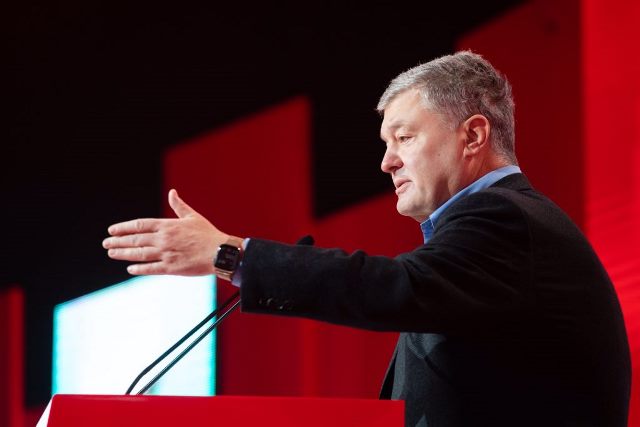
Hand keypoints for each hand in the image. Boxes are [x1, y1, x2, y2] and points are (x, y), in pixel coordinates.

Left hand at [103, 189, 234, 275]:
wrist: (219, 252)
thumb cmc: (208, 234)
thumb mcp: (192, 216)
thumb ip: (179, 206)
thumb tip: (172, 192)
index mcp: (167, 225)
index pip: (140, 225)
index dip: (123, 227)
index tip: (112, 230)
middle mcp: (163, 239)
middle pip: (135, 239)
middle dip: (118, 241)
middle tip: (106, 243)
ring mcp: (166, 254)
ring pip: (139, 254)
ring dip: (123, 254)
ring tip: (112, 253)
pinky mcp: (171, 268)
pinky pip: (151, 268)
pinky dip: (139, 269)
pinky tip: (130, 269)